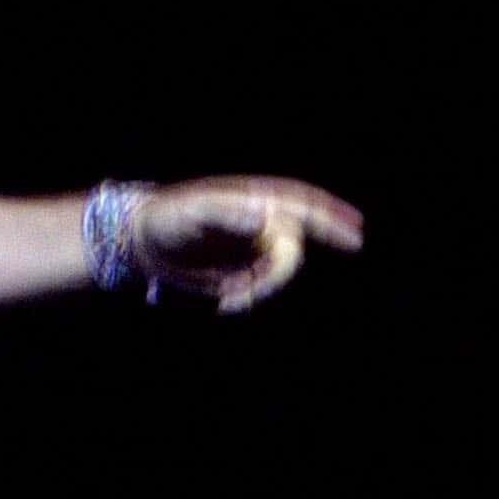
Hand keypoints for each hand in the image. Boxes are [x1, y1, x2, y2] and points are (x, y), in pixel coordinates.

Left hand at [131, 176, 363, 313]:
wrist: (142, 243)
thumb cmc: (168, 217)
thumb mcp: (195, 210)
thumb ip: (231, 212)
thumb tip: (267, 214)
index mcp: (256, 197)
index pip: (302, 203)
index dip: (332, 217)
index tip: (355, 233)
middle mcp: (261, 221)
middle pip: (292, 246)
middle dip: (279, 272)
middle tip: (249, 290)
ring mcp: (254, 247)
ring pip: (278, 271)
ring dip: (260, 289)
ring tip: (228, 299)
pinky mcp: (244, 271)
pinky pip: (261, 287)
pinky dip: (250, 297)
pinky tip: (226, 301)